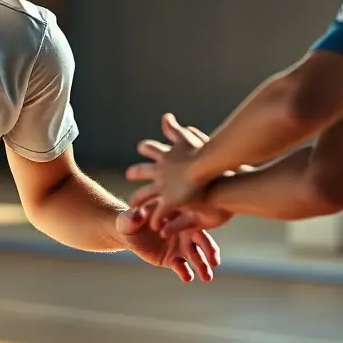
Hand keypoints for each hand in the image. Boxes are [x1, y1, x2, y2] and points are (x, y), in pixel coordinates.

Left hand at [114, 205, 220, 282]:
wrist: (129, 234)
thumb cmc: (130, 221)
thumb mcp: (130, 218)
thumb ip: (134, 217)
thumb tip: (138, 215)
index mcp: (177, 215)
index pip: (189, 220)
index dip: (195, 227)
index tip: (201, 236)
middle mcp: (184, 230)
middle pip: (200, 240)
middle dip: (209, 251)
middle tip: (215, 262)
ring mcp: (181, 245)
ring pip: (195, 255)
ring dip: (202, 265)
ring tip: (206, 277)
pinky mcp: (174, 259)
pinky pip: (181, 266)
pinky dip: (185, 271)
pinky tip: (187, 277)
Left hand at [131, 114, 234, 235]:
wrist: (212, 168)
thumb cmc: (205, 153)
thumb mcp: (187, 137)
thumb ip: (176, 129)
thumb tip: (165, 116)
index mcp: (166, 155)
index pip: (151, 148)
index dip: (146, 148)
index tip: (141, 147)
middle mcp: (160, 170)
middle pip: (140, 171)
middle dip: (134, 172)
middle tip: (129, 174)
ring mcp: (163, 187)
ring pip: (143, 195)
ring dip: (137, 201)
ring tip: (132, 208)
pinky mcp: (170, 201)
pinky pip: (159, 214)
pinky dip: (156, 220)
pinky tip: (154, 227)